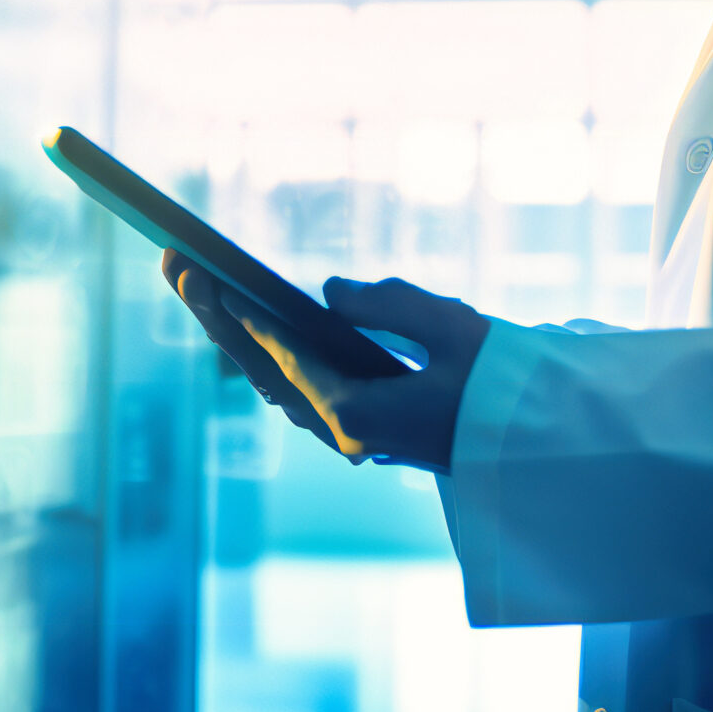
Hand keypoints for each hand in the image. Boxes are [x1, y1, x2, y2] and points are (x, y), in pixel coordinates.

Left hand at [161, 251, 490, 471]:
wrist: (538, 447)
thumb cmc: (505, 387)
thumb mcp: (456, 330)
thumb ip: (390, 304)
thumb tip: (329, 292)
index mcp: (358, 413)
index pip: (281, 355)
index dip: (235, 311)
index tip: (197, 271)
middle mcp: (345, 431)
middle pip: (262, 368)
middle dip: (215, 314)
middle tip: (174, 264)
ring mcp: (352, 435)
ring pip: (274, 381)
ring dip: (235, 332)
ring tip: (196, 283)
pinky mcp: (365, 428)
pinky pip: (298, 389)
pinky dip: (267, 354)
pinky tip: (246, 323)